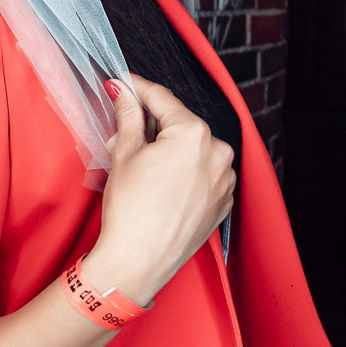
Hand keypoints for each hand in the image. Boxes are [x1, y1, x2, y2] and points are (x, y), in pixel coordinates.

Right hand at [83, 74, 235, 305]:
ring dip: (169, 150)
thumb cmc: (130, 211)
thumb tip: (124, 93)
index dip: (137, 89)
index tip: (122, 83)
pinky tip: (161, 186)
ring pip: (193, 150)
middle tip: (121, 135)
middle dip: (151, 126)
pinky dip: (184, 172)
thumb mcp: (124, 154)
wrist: (137, 262)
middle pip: (180, 125)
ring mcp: (224, 179)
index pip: (162, 99)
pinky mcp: (223, 202)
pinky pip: (203, 174)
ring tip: (141, 167)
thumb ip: (128, 116)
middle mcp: (218, 152)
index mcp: (194, 134)